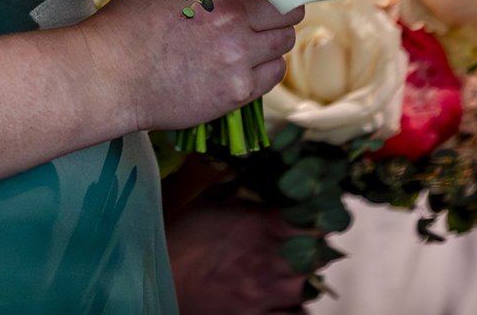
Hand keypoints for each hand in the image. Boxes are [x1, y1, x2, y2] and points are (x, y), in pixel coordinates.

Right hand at [84, 0, 302, 133]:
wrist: (112, 73)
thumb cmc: (132, 19)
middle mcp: (236, 20)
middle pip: (290, 14)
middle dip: (278, 13)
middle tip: (260, 17)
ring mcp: (239, 58)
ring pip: (283, 45)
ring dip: (270, 41)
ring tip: (248, 42)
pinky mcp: (237, 91)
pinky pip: (273, 76)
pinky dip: (263, 69)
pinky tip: (241, 65)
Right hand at [166, 197, 313, 314]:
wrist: (158, 278)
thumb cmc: (179, 239)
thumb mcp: (208, 201)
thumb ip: (238, 188)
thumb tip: (255, 175)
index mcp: (265, 226)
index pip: (316, 220)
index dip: (316, 216)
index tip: (311, 214)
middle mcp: (275, 262)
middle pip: (318, 255)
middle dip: (310, 248)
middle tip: (297, 243)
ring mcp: (270, 294)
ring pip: (309, 287)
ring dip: (302, 277)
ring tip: (287, 271)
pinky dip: (297, 307)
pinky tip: (286, 299)